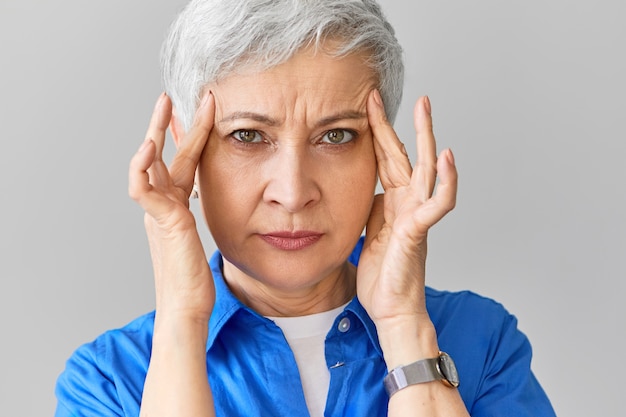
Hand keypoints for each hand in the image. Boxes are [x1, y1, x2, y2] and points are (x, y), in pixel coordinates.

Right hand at [128, 92, 215, 323]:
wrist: (187, 307)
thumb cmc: (195, 278)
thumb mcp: (199, 237)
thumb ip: (198, 216)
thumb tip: (218, 205)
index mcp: (175, 206)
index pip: (182, 162)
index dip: (189, 137)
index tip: (199, 112)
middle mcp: (163, 205)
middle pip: (162, 156)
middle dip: (166, 124)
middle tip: (170, 96)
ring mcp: (159, 212)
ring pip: (148, 165)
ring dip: (155, 133)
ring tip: (164, 106)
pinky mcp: (162, 222)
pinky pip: (142, 190)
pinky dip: (141, 168)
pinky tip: (148, 147)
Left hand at [356, 90, 456, 364]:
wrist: (391, 308)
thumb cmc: (381, 274)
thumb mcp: (367, 230)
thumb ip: (370, 206)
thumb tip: (363, 187)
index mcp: (392, 201)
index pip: (383, 158)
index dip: (375, 131)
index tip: (364, 104)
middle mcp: (407, 203)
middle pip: (404, 155)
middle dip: (394, 123)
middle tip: (383, 93)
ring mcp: (416, 215)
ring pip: (426, 170)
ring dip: (426, 138)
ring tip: (425, 109)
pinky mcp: (419, 231)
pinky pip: (437, 203)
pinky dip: (446, 180)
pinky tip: (447, 157)